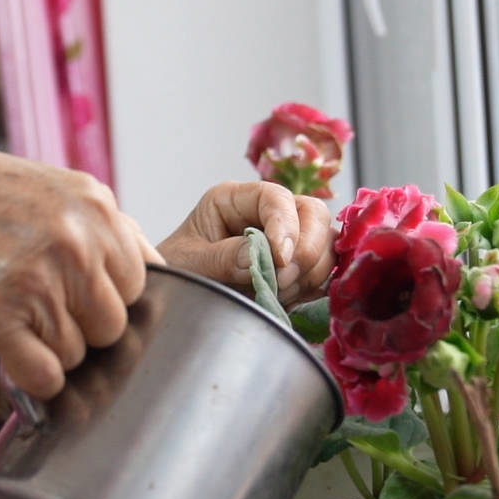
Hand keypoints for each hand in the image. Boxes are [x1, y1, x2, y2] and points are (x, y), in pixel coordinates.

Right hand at [0, 132, 160, 399]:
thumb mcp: (67, 191)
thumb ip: (113, 233)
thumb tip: (157, 277)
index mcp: (100, 214)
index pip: (139, 290)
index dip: (107, 299)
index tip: (79, 295)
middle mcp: (75, 248)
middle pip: (111, 329)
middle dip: (82, 329)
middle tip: (45, 310)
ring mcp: (37, 284)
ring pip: (76, 357)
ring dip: (48, 349)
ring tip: (17, 316)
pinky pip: (44, 376)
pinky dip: (31, 374)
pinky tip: (12, 348)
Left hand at [157, 181, 334, 305]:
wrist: (172, 300)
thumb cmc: (174, 273)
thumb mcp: (189, 264)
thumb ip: (223, 258)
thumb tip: (261, 257)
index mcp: (233, 199)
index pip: (275, 197)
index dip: (285, 226)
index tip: (280, 260)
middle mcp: (264, 213)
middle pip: (313, 214)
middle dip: (306, 250)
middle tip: (282, 282)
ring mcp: (285, 238)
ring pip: (326, 243)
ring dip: (310, 272)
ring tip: (277, 294)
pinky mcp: (296, 267)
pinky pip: (324, 271)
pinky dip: (313, 287)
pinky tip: (288, 301)